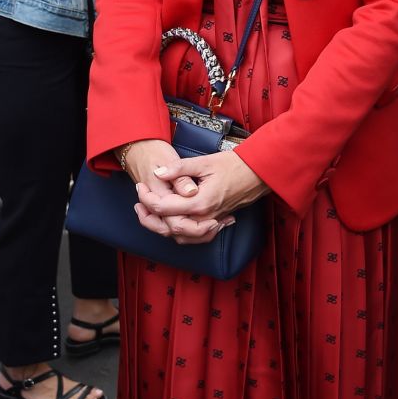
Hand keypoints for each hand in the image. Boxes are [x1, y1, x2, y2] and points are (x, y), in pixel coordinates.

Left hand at [135, 148, 268, 244]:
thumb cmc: (234, 165)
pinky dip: (180, 232)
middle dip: (150, 217)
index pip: (164, 208)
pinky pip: (194, 236)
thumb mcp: (204, 162)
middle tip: (139, 201)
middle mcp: (205, 217)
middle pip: (169, 228)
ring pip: (181, 236)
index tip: (140, 186)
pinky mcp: (216, 222)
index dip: (147, 198)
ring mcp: (211, 222)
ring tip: (149, 213)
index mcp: (200, 202)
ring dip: (162, 227)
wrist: (258, 172)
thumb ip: (179, 168)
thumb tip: (158, 172)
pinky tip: (173, 221)